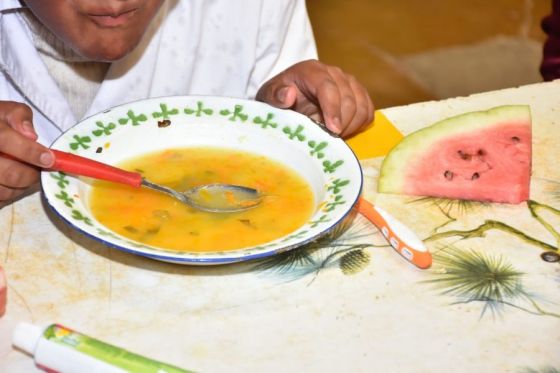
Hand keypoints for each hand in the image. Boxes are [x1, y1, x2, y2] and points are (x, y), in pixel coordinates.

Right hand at [0, 101, 53, 202]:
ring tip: (23, 172)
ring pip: (4, 191)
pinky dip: (9, 193)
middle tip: (40, 168)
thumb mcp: (3, 111)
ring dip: (21, 186)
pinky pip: (0, 200)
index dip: (29, 151)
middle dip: (31, 174)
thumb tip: (31, 135)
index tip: (49, 158)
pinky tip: (10, 181)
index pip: (4, 140)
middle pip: (10, 173)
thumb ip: (18, 116)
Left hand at [256, 59, 373, 137]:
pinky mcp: (358, 93)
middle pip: (348, 99)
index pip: (328, 87)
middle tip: (327, 139)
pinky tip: (345, 131)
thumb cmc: (279, 98)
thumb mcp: (268, 97)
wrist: (288, 97)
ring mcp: (348, 82)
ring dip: (351, 126)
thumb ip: (275, 96)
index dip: (333, 109)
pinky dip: (360, 124)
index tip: (333, 130)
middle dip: (341, 123)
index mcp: (311, 70)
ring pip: (361, 106)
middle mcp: (333, 72)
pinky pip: (368, 110)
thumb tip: (289, 95)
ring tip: (334, 136)